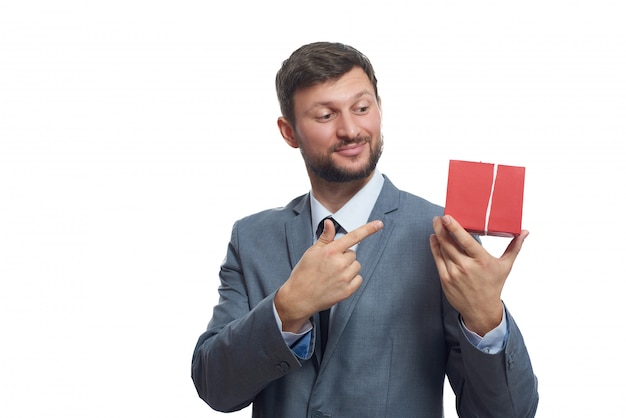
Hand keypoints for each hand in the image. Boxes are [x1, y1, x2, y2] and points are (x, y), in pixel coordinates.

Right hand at [275, 219, 383, 331]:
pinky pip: (359, 279)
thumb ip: (325, 238)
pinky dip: (351, 280)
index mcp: (330, 251)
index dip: (368, 229)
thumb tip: (330, 223)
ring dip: (348, 268)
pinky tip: (338, 282)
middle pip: (353, 254)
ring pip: (356, 266)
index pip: (353, 236)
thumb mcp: (311, 252)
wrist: (299, 297)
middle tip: (330, 265)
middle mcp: (339, 263)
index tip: (379, 224)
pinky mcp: (348, 290)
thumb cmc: (304, 273)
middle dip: (344, 257)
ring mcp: (345, 277)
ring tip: (333, 275)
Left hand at [429, 215, 527, 335]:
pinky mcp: (445, 279)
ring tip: (436, 223)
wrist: (481, 310)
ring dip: (438, 235)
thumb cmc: (494, 285)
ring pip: (443, 250)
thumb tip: (525, 232)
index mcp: (482, 261)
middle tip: (438, 217)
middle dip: (442, 228)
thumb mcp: (506, 266)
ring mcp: (454, 273)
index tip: (448, 217)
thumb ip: (514, 247)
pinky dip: (435, 247)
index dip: (455, 228)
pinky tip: (434, 238)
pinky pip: (438, 259)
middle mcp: (467, 267)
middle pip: (450, 243)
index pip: (466, 241)